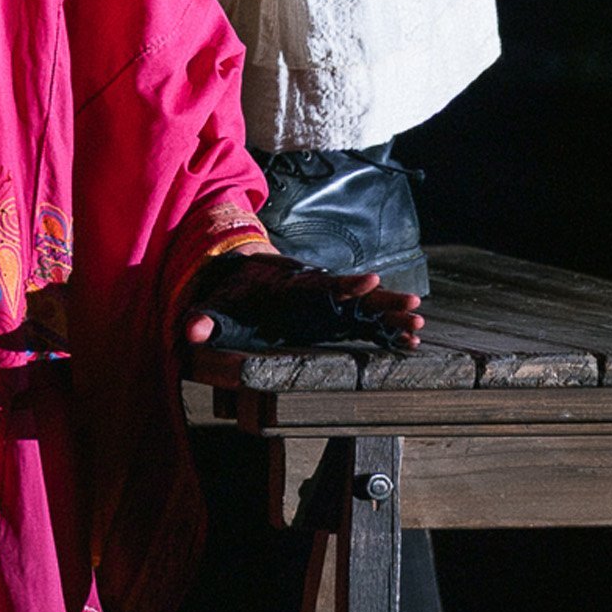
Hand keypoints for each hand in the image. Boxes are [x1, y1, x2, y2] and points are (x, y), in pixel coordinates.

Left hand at [179, 250, 424, 355]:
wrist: (245, 270)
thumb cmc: (235, 291)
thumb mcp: (218, 303)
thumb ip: (206, 317)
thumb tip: (190, 330)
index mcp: (293, 286)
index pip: (322, 283)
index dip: (345, 283)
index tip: (371, 278)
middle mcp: (317, 291)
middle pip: (353, 294)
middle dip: (382, 300)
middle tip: (415, 305)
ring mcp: (328, 303)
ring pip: (365, 307)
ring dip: (391, 314)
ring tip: (420, 324)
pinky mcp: (333, 316)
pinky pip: (364, 322)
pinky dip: (385, 329)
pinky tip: (410, 341)